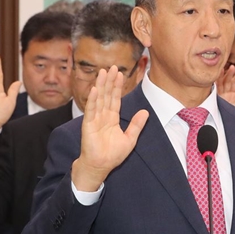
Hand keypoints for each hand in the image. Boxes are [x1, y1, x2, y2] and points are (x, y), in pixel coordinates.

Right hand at [72, 66, 148, 191]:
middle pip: (106, 95)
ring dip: (101, 85)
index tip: (120, 74)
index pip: (115, 99)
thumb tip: (146, 112)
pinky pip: (91, 110)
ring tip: (103, 72)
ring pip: (99, 99)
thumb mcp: (130, 139)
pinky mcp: (88, 125)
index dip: (117, 86)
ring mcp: (95, 119)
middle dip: (109, 81)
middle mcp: (103, 116)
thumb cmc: (113, 155)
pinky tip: (95, 89)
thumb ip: (137, 125)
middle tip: (112, 67)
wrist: (100, 166)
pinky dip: (93, 99)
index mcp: (112, 118)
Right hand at [216, 65, 234, 115]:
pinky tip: (216, 76)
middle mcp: (225, 95)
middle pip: (226, 81)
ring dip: (222, 76)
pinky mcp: (215, 101)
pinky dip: (214, 83)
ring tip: (225, 68)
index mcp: (233, 95)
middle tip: (232, 67)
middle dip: (229, 74)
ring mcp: (219, 98)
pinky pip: (213, 91)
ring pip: (220, 84)